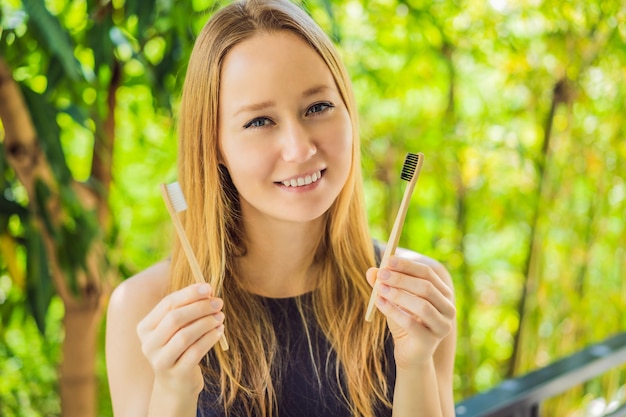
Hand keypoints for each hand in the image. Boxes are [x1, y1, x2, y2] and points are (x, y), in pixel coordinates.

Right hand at [136, 283, 224, 395]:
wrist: (176, 384)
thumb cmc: (180, 347)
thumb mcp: (178, 328)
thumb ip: (188, 308)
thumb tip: (208, 290)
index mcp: (145, 328)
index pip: (167, 304)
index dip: (189, 294)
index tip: (209, 288)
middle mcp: (148, 344)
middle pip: (175, 318)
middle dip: (200, 307)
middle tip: (218, 303)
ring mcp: (160, 361)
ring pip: (185, 336)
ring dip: (206, 323)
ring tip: (220, 316)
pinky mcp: (176, 374)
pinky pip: (195, 352)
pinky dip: (209, 339)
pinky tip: (219, 331)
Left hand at [367, 256, 454, 370]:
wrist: (409, 353)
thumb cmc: (404, 321)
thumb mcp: (393, 299)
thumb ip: (385, 285)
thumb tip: (371, 271)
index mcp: (443, 293)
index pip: (428, 273)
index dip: (408, 266)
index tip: (388, 260)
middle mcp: (448, 308)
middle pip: (426, 287)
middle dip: (402, 279)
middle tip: (382, 274)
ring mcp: (442, 326)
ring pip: (422, 306)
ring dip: (398, 294)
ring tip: (379, 289)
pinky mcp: (430, 341)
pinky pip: (411, 324)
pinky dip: (394, 311)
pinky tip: (379, 303)